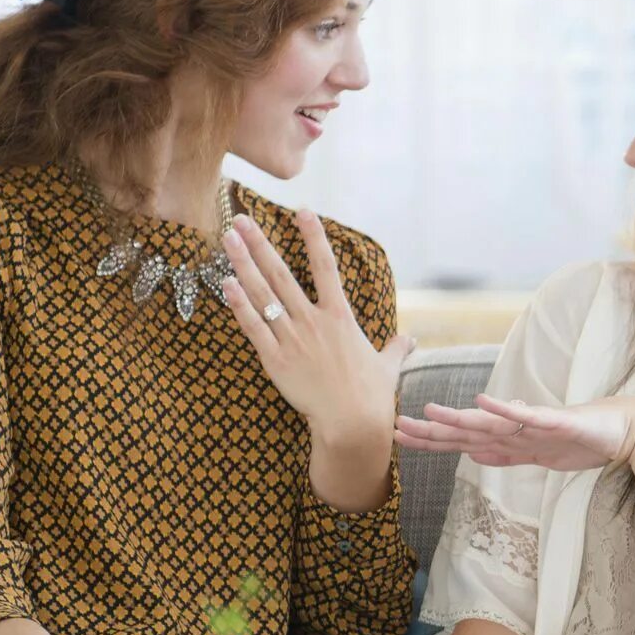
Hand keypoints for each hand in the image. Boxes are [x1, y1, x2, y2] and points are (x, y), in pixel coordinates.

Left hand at [221, 211, 412, 443]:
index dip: (314, 237)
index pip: (327, 267)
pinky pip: (253, 326)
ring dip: (242, 263)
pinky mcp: (275, 359)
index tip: (303, 211)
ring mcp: (292, 338)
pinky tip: (225, 282)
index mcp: (341, 317)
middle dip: (260, 243)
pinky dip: (238, 303)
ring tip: (227, 239)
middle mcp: (314, 321)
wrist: (352, 423)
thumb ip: (395, 348)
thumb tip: (409, 340)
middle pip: (282, 273)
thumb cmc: (372, 395)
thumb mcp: (387, 367)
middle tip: (240, 218)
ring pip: (262, 294)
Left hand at [395, 394, 634, 472]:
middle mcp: (517, 429)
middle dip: (432, 432)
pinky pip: (528, 417)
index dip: (431, 440)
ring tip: (430, 413)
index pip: (463, 441)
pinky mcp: (557, 422)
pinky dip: (506, 410)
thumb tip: (471, 455)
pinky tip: (484, 402)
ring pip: (491, 424)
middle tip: (396, 427)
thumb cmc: (582, 440)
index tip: (398, 437)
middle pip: (468, 432)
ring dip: (460, 419)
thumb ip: (505, 455)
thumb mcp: (537, 456)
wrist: (623, 430)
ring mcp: (536, 425)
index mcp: (510, 439)